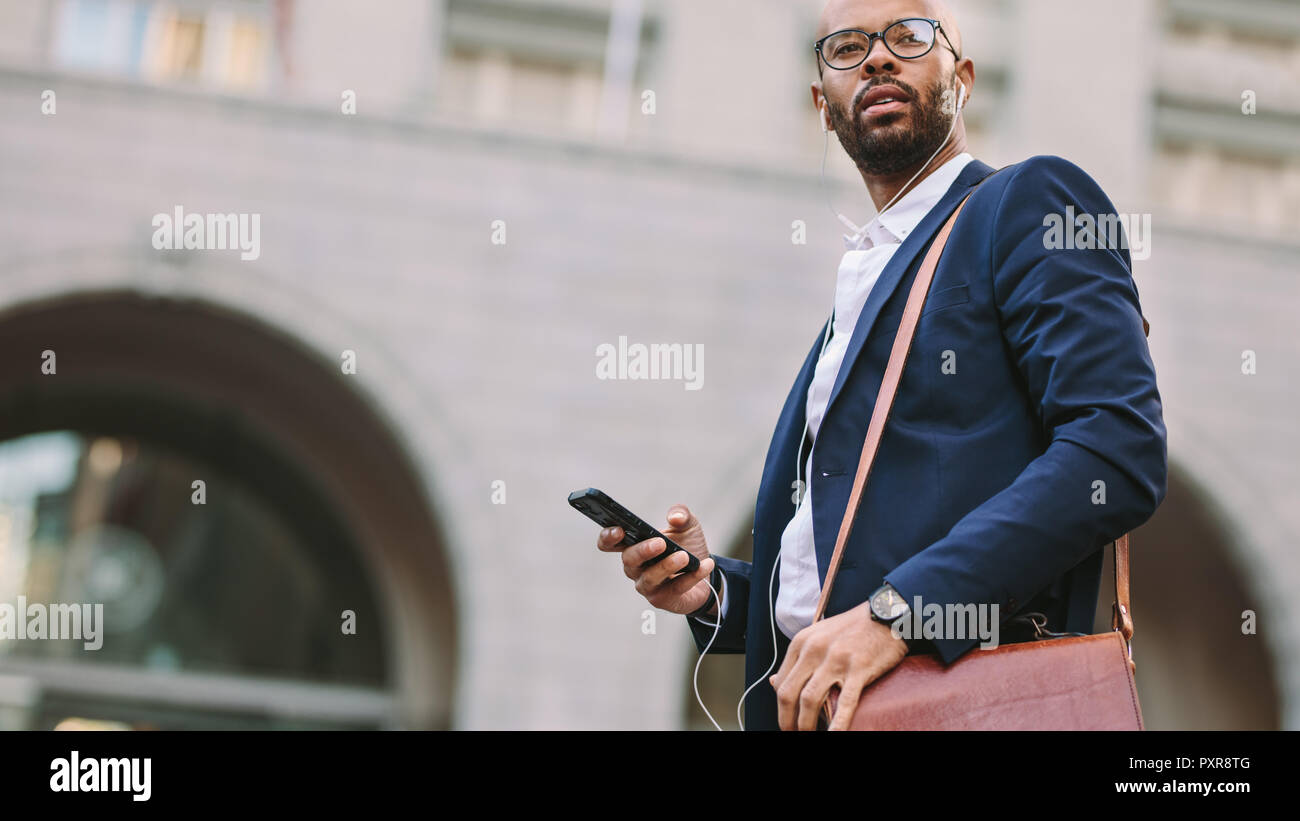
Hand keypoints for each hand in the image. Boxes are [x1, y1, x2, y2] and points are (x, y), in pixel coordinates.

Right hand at [595, 505, 716, 616]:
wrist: (706, 573)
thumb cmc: (688, 546)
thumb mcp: (687, 526)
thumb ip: (681, 515)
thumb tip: (675, 517)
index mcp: (634, 545)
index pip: (610, 543)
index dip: (608, 537)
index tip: (619, 530)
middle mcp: (635, 567)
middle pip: (629, 560)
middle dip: (643, 550)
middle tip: (661, 542)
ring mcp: (647, 585)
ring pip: (650, 578)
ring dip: (666, 566)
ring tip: (684, 556)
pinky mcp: (662, 599)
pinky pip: (675, 588)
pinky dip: (691, 576)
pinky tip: (705, 565)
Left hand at [769, 602, 908, 730]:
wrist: (885, 614)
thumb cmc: (852, 628)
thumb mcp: (817, 636)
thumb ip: (798, 658)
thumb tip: (774, 682)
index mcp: (801, 642)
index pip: (782, 682)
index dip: (781, 708)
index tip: (788, 720)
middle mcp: (814, 650)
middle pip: (789, 693)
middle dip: (787, 721)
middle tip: (792, 733)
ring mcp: (836, 659)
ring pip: (809, 700)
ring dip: (805, 724)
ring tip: (810, 735)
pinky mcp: (859, 669)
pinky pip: (845, 703)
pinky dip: (837, 724)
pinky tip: (833, 735)